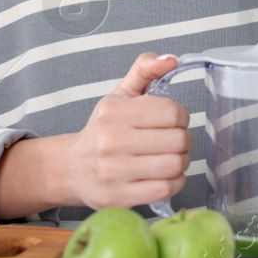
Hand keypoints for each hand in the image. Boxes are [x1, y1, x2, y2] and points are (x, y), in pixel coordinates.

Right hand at [64, 53, 192, 209]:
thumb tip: (172, 60)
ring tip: (172, 156)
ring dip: (182, 161)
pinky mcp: (120, 197)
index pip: (171, 112)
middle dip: (184, 139)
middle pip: (177, 140)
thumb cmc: (102, 130)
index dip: (181, 116)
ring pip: (174, 165)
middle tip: (176, 140)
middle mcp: (111, 141)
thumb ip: (145, 70)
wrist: (72, 168)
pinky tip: (166, 174)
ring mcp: (114, 172)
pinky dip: (175, 181)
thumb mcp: (120, 95)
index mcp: (113, 112)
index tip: (175, 119)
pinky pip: (166, 189)